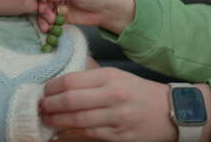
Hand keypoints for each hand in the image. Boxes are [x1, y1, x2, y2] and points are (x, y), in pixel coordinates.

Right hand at [37, 0, 134, 33]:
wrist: (106, 11)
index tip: (44, 3)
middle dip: (43, 8)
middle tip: (49, 17)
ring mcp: (54, 1)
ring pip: (42, 9)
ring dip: (43, 18)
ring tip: (50, 24)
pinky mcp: (56, 13)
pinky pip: (46, 18)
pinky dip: (46, 24)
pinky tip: (49, 28)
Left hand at [40, 67, 176, 141]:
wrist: (170, 111)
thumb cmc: (137, 91)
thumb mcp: (116, 75)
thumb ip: (89, 77)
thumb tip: (59, 83)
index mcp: (110, 76)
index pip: (71, 81)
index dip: (52, 87)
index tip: (44, 90)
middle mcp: (113, 96)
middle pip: (70, 101)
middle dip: (50, 105)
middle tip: (40, 106)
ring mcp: (116, 118)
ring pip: (77, 120)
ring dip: (56, 120)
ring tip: (47, 118)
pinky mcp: (119, 136)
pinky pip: (88, 135)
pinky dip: (71, 133)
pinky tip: (62, 130)